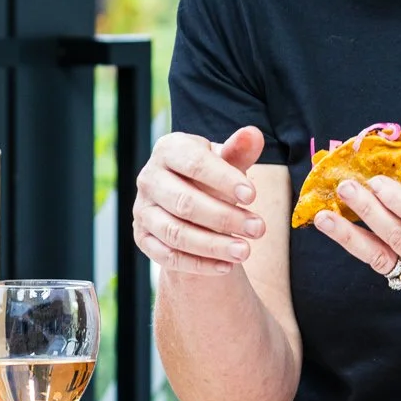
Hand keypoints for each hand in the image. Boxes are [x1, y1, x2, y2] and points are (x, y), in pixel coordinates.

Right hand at [133, 127, 267, 276]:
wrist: (191, 202)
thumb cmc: (212, 176)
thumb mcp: (226, 161)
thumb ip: (239, 151)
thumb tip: (253, 134)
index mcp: (168, 149)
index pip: (194, 163)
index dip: (224, 179)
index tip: (253, 196)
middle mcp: (149, 178)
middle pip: (185, 202)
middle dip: (224, 218)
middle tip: (259, 229)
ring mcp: (142, 210)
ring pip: (175, 233)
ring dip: (213, 245)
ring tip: (245, 252)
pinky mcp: (142, 238)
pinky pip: (167, 256)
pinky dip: (198, 264)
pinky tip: (226, 266)